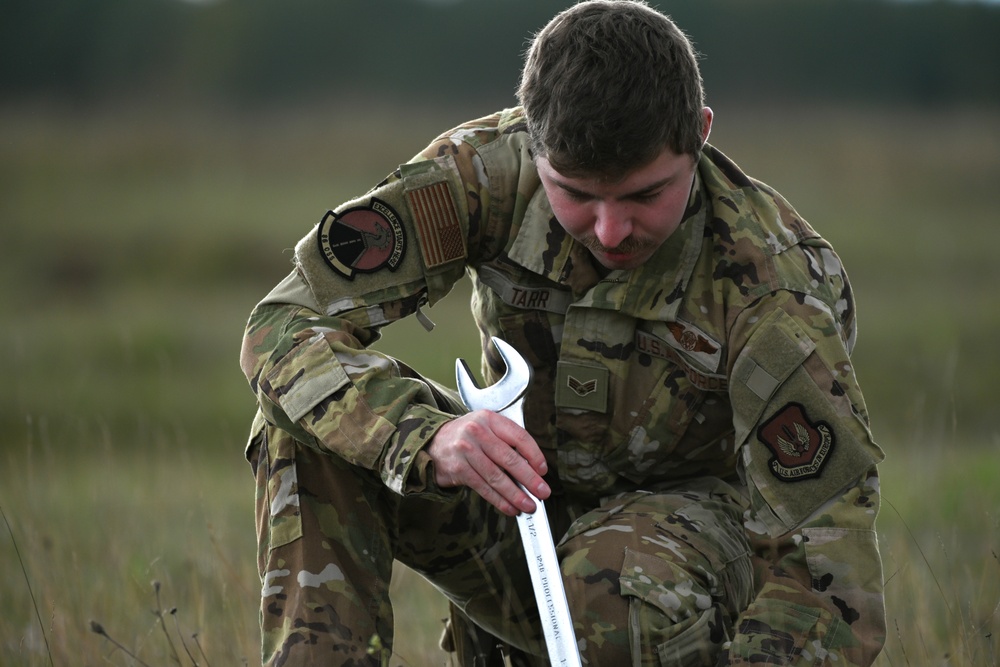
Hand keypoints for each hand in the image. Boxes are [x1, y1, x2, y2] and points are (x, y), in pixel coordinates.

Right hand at [428, 410, 550, 515]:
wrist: (434, 442)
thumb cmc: (468, 436)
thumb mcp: (487, 427)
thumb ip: (507, 441)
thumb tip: (533, 469)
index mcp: (490, 419)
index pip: (519, 436)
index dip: (534, 455)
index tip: (543, 470)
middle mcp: (477, 432)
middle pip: (509, 459)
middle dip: (529, 479)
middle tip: (542, 492)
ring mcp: (466, 450)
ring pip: (496, 477)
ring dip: (515, 494)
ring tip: (528, 505)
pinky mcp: (458, 469)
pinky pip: (483, 487)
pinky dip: (499, 500)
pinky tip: (510, 507)